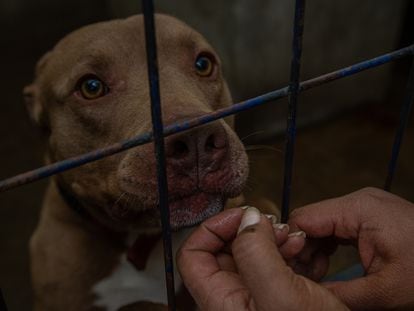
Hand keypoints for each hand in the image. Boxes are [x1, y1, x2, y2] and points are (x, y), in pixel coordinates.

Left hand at [177, 207, 347, 310]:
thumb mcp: (282, 297)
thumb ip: (256, 254)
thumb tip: (247, 217)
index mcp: (221, 303)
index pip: (193, 255)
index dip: (213, 229)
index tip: (242, 216)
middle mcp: (232, 299)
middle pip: (222, 250)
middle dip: (248, 230)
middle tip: (273, 224)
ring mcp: (254, 297)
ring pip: (249, 253)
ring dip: (269, 237)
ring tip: (291, 236)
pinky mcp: (274, 296)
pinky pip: (270, 263)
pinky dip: (283, 249)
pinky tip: (299, 248)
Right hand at [289, 187, 413, 309]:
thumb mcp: (384, 291)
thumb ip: (338, 292)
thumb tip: (304, 296)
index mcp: (358, 209)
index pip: (304, 218)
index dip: (290, 244)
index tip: (286, 271)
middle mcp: (358, 200)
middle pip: (310, 221)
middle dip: (301, 250)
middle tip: (301, 280)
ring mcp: (364, 206)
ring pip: (321, 224)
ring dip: (313, 250)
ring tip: (315, 277)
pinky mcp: (368, 215)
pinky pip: (336, 227)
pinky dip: (326, 246)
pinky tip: (325, 266)